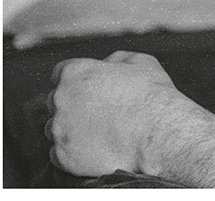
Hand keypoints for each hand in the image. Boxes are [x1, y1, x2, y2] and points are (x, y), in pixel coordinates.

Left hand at [46, 50, 189, 176]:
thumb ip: (115, 59)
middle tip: (98, 115)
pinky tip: (93, 151)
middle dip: (73, 106)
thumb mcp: (140, 62)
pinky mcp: (63, 156)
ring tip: (98, 135)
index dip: (77, 82)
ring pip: (55, 128)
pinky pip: (57, 154)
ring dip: (70, 130)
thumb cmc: (154, 98)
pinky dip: (72, 154)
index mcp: (75, 72)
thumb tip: (107, 65)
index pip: (60, 73)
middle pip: (57, 101)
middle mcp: (60, 98)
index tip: (88, 92)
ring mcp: (60, 128)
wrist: (159, 136)